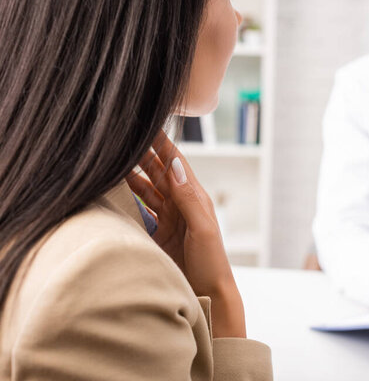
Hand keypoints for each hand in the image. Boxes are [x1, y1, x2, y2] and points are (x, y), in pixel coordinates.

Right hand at [126, 130, 245, 337]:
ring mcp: (167, 218)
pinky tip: (113, 191)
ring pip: (144, 190)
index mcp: (194, 197)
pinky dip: (126, 200)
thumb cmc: (212, 260)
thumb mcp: (202, 227)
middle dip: (140, 154)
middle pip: (156, 173)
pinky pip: (139, 211)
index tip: (147, 122)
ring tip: (111, 159)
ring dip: (130, 175)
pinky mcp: (156, 233)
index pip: (175, 163)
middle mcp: (179, 203)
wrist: (209, 291)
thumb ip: (188, 198)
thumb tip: (174, 166)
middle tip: (120, 136)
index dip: (161, 143)